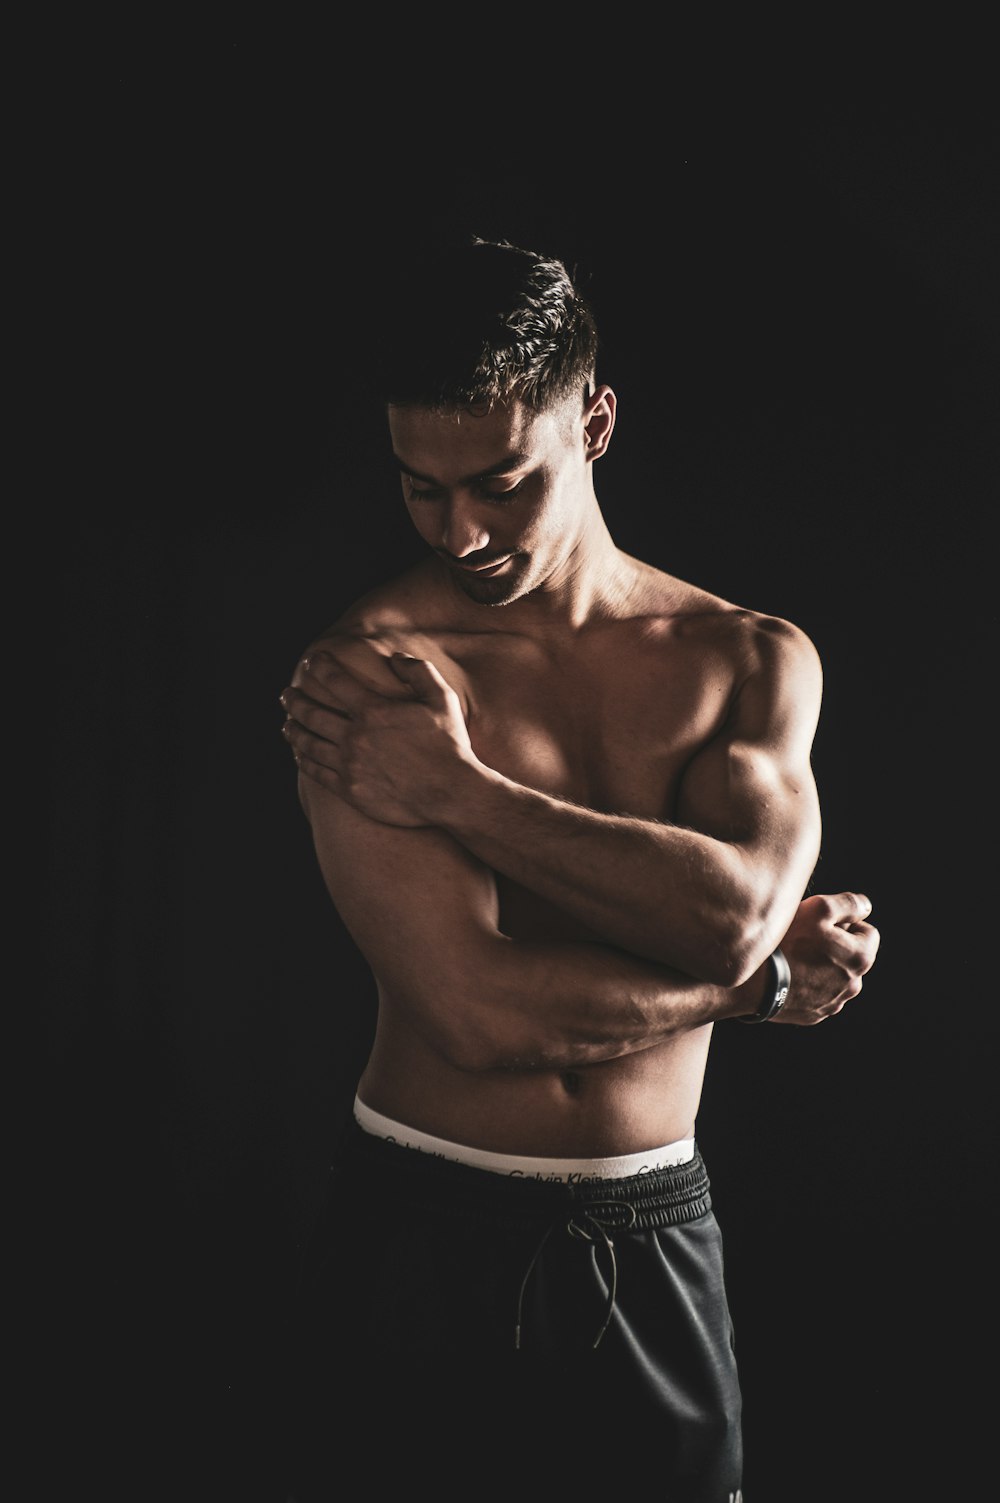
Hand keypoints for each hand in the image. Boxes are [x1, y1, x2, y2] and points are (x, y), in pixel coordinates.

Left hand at [280, 647, 477, 826]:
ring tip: (286, 723)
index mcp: (374, 711)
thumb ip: (419, 672)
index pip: (335, 681)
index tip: (312, 661)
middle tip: (286, 694)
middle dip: (294, 700)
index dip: (320, 667)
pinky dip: (303, 759)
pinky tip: (299, 752)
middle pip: (311, 713)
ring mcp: (350, 765)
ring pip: (308, 743)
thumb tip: (395, 658)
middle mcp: (356, 736)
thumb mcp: (442, 699)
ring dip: (293, 729)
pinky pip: (316, 772)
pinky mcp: (350, 789)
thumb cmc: (450, 744)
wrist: (452, 793)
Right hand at [772, 891, 880, 1024]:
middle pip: (851, 955)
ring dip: (822, 964)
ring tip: (794, 957)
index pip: (868, 932)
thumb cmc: (786, 944)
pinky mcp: (814, 1014)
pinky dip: (808, 982)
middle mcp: (853, 985)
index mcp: (860, 958)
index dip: (846, 922)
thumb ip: (848, 904)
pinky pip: (817, 993)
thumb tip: (864, 906)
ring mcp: (833, 1002)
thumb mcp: (818, 908)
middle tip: (806, 937)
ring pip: (835, 975)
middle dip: (835, 945)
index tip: (823, 923)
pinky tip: (789, 974)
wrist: (753, 983)